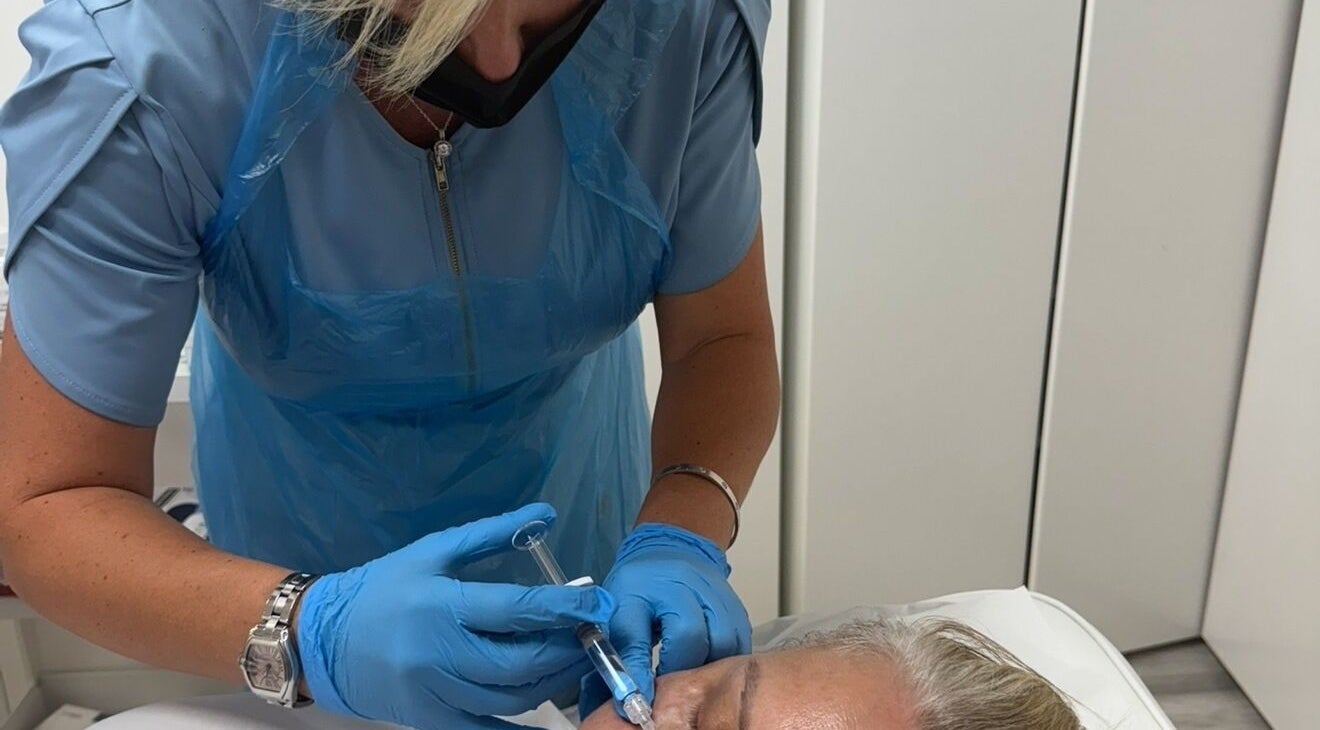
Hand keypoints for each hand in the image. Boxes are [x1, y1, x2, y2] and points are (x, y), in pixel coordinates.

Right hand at [296, 503, 613, 728]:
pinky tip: (550, 712)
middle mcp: (438, 653)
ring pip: (511, 698)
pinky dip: (522, 727)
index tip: (600, 602)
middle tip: (592, 633)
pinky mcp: (430, 720)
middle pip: (521, 662)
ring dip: (551, 681)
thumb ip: (492, 533)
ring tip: (570, 658)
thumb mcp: (434, 551)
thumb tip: (546, 513)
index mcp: (441, 604)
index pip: (518, 610)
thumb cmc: (383, 588)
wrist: (322, 639)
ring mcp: (433, 693)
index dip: (566, 609)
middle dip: (566, 649)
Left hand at [580, 523, 750, 717]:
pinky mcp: (735, 605)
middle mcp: (682, 585)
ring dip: (707, 664)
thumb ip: (621, 651)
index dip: (637, 670)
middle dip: (679, 667)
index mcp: (643, 586)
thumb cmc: (641, 584)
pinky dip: (727, 658)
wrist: (670, 551)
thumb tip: (623, 699)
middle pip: (691, 636)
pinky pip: (740, 642)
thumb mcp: (617, 610)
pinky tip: (709, 659)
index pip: (637, 632)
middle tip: (668, 681)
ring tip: (690, 667)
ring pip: (723, 642)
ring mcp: (714, 593)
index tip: (638, 699)